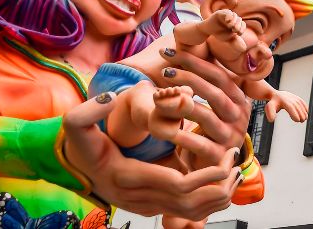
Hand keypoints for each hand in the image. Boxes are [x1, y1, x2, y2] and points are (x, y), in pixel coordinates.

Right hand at [61, 92, 242, 218]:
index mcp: (126, 176)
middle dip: (217, 184)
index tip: (226, 156)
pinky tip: (223, 184)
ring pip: (189, 212)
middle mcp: (137, 197)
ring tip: (236, 172)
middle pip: (188, 202)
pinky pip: (185, 212)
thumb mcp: (76, 124)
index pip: (176, 184)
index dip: (205, 174)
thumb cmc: (82, 144)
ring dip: (217, 197)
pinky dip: (208, 202)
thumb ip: (88, 111)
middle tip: (236, 160)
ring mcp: (145, 205)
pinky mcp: (152, 206)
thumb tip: (108, 100)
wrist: (76, 167)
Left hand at [157, 48, 251, 163]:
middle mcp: (240, 117)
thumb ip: (208, 81)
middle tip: (165, 71)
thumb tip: (189, 46)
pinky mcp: (220, 158)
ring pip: (206, 117)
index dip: (194, 62)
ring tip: (159, 97)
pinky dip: (181, 135)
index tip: (170, 53)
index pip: (219, 75)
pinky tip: (164, 127)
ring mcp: (231, 138)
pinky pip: (199, 144)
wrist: (217, 165)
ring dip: (181, 104)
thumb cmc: (212, 128)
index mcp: (240, 99)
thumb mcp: (216, 104)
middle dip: (188, 78)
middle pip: (214, 93)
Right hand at [204, 10, 246, 51]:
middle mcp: (232, 18)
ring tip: (230, 26)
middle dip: (239, 25)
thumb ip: (235, 41)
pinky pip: (227, 12)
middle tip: (235, 30)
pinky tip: (227, 21)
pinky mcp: (220, 13)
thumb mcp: (228, 38)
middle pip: (239, 19)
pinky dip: (229, 16)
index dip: (242, 28)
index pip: (243, 24)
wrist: (207, 30)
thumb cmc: (218, 34)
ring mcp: (226, 15)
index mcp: (235, 23)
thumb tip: (244, 48)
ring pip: (234, 15)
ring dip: (234, 21)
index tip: (238, 34)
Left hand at [264, 90, 307, 122]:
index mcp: (283, 101)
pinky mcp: (297, 98)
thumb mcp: (269, 108)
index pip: (290, 107)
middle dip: (301, 115)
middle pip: (297, 107)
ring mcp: (294, 97)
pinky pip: (303, 102)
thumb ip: (270, 114)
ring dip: (304, 112)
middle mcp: (290, 98)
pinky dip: (305, 107)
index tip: (297, 120)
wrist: (275, 95)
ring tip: (304, 119)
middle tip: (302, 121)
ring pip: (301, 105)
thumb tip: (271, 120)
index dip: (295, 114)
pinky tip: (306, 113)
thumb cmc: (273, 103)